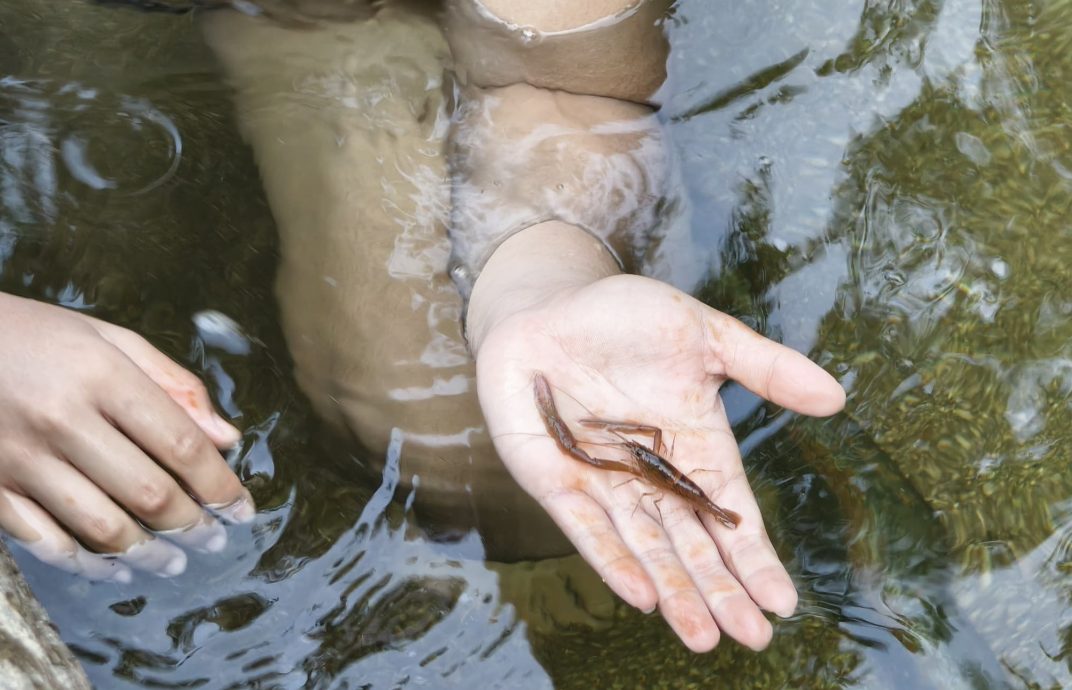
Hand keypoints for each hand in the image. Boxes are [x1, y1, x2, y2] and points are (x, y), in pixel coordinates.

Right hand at [0, 293, 254, 581]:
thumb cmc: (36, 336)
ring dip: (146, 554)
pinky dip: (84, 563)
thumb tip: (227, 437)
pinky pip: (43, 540)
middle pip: (146, 492)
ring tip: (172, 562)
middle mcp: (62, 419)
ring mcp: (19, 458)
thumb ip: (173, 384)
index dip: (219, 484)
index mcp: (101, 376)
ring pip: (99, 526)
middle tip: (213, 540)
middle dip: (191, 525)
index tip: (241, 508)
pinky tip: (113, 569)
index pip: (180, 442)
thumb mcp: (109, 339)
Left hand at [474, 273, 843, 651]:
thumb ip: (765, 368)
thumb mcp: (703, 335)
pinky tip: (642, 595)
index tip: (782, 601)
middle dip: (720, 590)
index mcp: (695, 445)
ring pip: (644, 547)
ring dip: (673, 591)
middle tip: (751, 636)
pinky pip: (586, 527)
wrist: (545, 306)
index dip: (754, 556)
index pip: (730, 513)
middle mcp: (653, 475)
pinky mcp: (557, 481)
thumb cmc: (621, 317)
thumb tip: (837, 396)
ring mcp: (605, 482)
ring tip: (702, 635)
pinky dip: (612, 560)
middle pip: (692, 544)